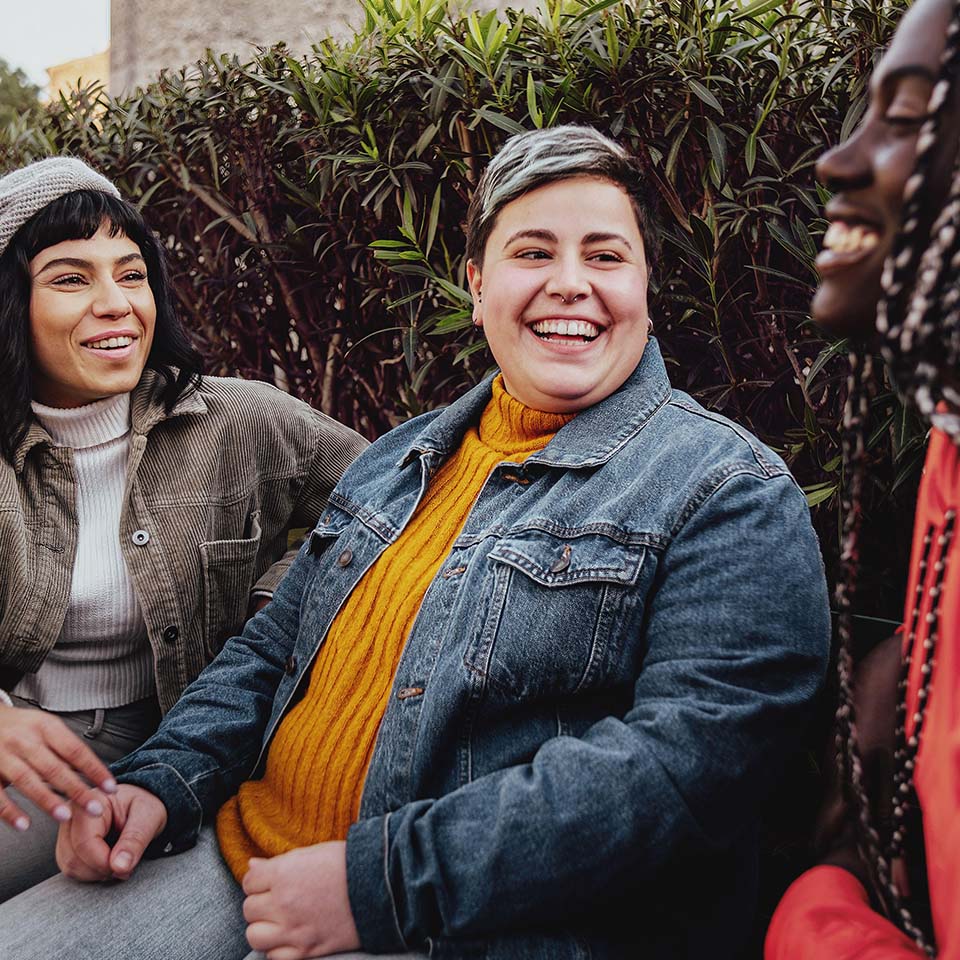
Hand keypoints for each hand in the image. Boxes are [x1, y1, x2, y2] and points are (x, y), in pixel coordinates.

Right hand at [0, 703, 116, 830]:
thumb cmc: (20, 727)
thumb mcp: (45, 727)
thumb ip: (66, 749)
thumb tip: (93, 771)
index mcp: (45, 726)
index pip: (75, 750)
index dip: (94, 769)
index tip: (110, 786)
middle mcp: (25, 740)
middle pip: (54, 767)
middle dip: (76, 790)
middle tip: (94, 808)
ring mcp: (3, 756)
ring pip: (27, 780)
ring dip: (47, 800)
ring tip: (64, 817)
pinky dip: (10, 811)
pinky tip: (24, 824)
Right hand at [55, 783, 166, 881]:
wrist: (141, 807)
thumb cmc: (144, 807)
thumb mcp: (148, 817)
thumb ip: (135, 840)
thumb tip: (119, 866)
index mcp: (91, 801)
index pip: (84, 843)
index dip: (104, 862)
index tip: (124, 867)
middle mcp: (71, 814)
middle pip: (73, 858)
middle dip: (101, 870)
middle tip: (125, 865)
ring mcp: (66, 830)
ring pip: (69, 866)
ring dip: (95, 873)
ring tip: (118, 863)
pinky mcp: (67, 844)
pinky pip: (71, 869)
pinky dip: (91, 873)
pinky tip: (108, 864)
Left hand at [242, 841, 360, 959]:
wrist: (381, 886)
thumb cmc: (347, 864)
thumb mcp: (312, 854)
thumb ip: (278, 863)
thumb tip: (252, 866)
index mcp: (284, 872)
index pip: (249, 881)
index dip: (259, 881)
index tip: (271, 881)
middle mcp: (284, 902)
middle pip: (249, 909)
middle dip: (262, 903)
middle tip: (279, 900)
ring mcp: (294, 929)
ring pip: (254, 935)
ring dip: (264, 928)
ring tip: (280, 921)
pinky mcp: (306, 951)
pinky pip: (273, 957)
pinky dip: (278, 950)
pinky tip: (291, 937)